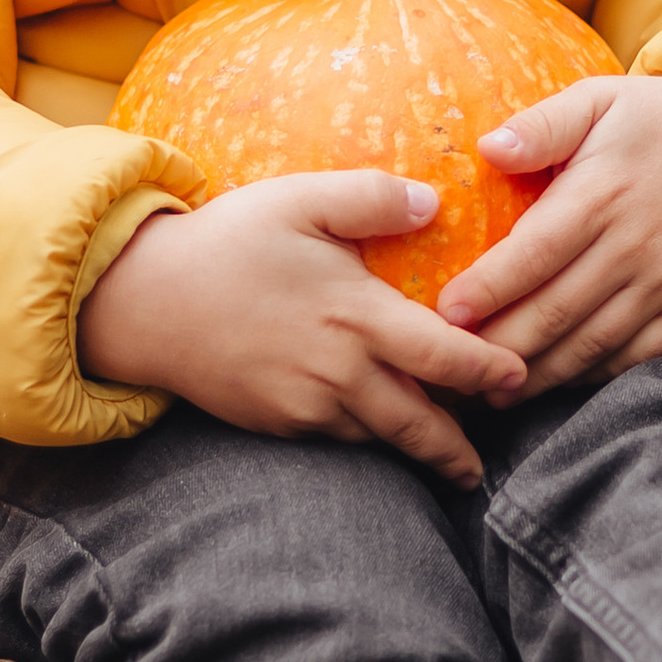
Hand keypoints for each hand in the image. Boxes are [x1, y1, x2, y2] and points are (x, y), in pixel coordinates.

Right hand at [79, 173, 526, 486]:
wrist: (142, 302)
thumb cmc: (227, 242)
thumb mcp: (300, 199)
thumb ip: (372, 198)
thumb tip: (432, 202)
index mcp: (356, 315)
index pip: (444, 356)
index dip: (489, 372)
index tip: (519, 380)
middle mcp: (339, 372)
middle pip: (419, 424)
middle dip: (459, 448)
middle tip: (486, 463)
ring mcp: (306, 406)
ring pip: (379, 438)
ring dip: (416, 449)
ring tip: (448, 458)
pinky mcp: (276, 425)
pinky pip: (336, 439)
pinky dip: (366, 441)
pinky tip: (379, 434)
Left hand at [435, 69, 661, 400]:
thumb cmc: (653, 120)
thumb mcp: (598, 100)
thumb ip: (542, 125)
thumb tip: (489, 148)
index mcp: (602, 194)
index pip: (531, 254)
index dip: (486, 291)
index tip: (443, 315)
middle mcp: (635, 245)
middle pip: (555, 311)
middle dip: (499, 347)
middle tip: (454, 366)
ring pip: (591, 344)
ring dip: (538, 374)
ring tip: (493, 390)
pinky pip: (636, 357)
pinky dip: (593, 376)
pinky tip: (556, 381)